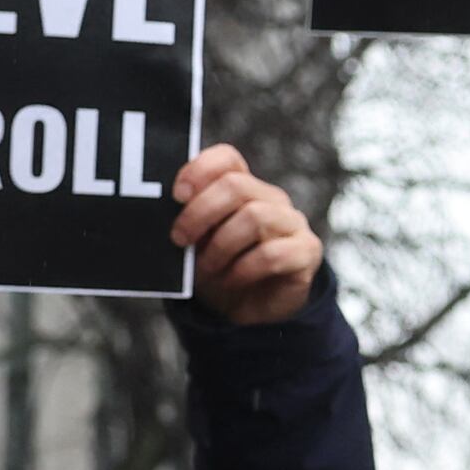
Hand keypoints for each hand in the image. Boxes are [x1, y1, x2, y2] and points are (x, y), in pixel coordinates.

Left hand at [170, 144, 320, 324]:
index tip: (177, 196)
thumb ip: (188, 224)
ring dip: (220, 247)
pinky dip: (242, 270)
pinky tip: (231, 281)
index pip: (226, 159)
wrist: (252, 310)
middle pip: (236, 186)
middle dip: (200, 213)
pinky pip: (272, 254)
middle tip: (179, 239)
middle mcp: (271, 198)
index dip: (199, 170)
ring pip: (255, 217)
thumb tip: (163, 215)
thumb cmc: (221, 270)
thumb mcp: (198, 245)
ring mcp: (292, 223)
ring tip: (206, 269)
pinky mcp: (306, 251)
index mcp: (242, 188)